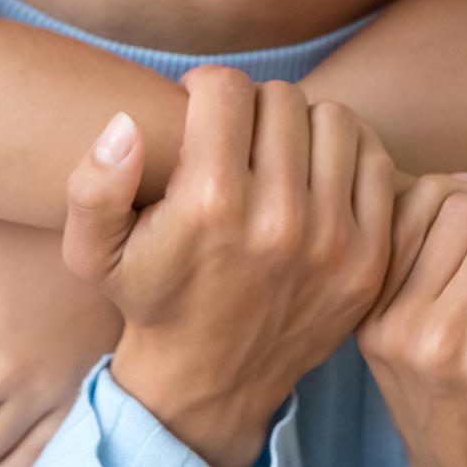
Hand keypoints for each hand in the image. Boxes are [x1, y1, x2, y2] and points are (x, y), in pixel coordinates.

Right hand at [61, 67, 398, 466]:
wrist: (212, 379)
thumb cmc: (150, 297)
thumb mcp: (93, 251)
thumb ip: (92, 184)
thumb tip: (125, 124)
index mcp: (211, 204)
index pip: (227, 88)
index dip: (205, 87)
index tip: (198, 108)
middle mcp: (277, 220)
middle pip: (281, 98)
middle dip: (252, 104)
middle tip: (237, 133)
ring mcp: (332, 241)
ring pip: (332, 119)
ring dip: (302, 124)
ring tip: (276, 147)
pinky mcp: (368, 258)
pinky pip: (374, 162)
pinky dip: (347, 154)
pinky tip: (316, 170)